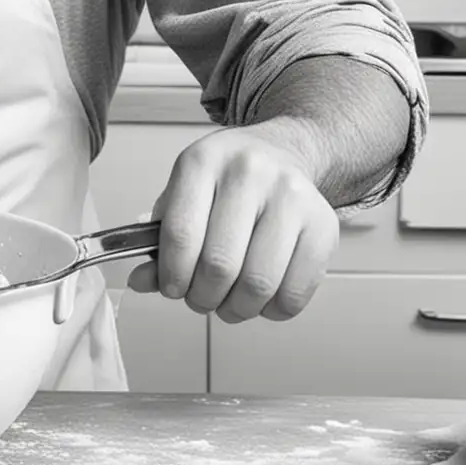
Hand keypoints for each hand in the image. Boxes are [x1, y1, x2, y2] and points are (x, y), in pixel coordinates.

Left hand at [124, 123, 339, 322]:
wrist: (282, 153)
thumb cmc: (224, 183)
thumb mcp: (183, 195)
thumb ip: (159, 240)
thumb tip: (140, 282)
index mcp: (202, 161)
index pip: (181, 232)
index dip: (172, 274)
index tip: (172, 289)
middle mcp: (249, 172)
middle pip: (220, 264)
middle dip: (202, 297)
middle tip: (200, 300)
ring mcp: (292, 196)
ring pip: (259, 283)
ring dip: (237, 310)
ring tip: (228, 305)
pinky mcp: (324, 224)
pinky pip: (295, 292)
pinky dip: (272, 311)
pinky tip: (261, 299)